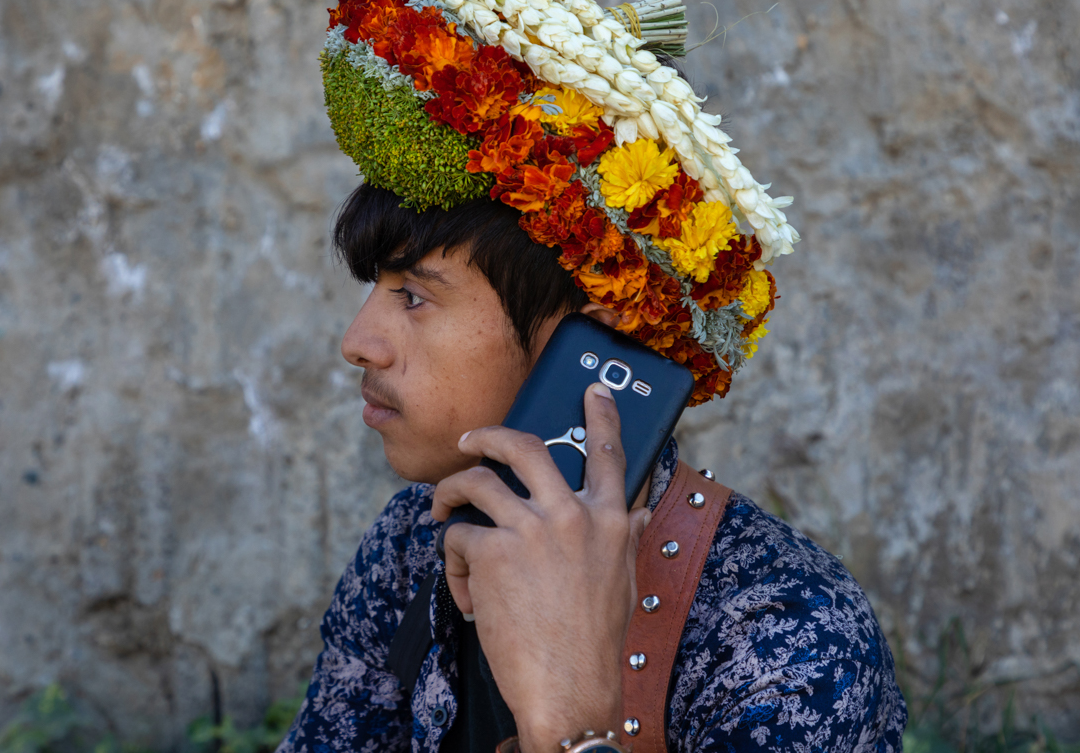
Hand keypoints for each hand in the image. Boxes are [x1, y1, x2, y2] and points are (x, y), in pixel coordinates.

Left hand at [431, 383, 649, 752]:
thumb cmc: (594, 643)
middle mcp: (574, 515)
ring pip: (476, 482)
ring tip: (440, 513)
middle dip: (489, 435)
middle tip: (471, 440)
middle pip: (523, 446)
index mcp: (612, 521)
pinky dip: (455, 564)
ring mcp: (532, 529)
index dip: (601, 415)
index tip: (592, 389)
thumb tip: (639, 515)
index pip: (609, 454)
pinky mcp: (493, 551)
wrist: (570, 690)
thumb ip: (624, 539)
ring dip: (449, 494)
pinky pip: (459, 538)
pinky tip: (468, 595)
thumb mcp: (623, 583)